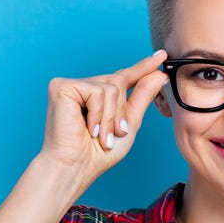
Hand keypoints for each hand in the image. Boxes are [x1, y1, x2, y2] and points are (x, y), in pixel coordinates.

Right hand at [37, 50, 168, 178]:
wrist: (76, 167)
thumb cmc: (98, 153)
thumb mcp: (128, 124)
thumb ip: (142, 97)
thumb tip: (159, 73)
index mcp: (98, 96)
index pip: (124, 77)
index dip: (143, 67)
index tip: (162, 55)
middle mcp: (83, 86)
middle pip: (119, 82)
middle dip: (122, 112)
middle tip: (115, 135)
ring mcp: (71, 85)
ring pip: (110, 88)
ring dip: (111, 118)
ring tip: (100, 136)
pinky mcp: (61, 86)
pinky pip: (97, 92)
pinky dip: (99, 114)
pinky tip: (88, 129)